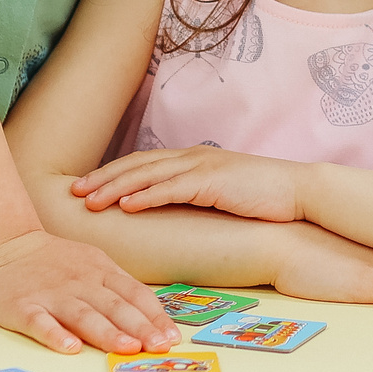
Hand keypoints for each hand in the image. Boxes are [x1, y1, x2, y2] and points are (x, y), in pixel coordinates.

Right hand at [0, 229, 181, 355]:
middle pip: (115, 306)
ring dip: (107, 332)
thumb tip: (152, 319)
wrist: (4, 246)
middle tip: (159, 347)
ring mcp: (51, 295)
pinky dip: (55, 334)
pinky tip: (69, 347)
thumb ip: (118, 289)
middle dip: (140, 328)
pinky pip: (40, 322)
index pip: (135, 294)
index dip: (155, 316)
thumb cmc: (55, 263)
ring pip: (83, 315)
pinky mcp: (22, 307)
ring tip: (127, 348)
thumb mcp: (93, 265)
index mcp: (101, 272)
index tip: (172, 338)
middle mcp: (80, 283)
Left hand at [73, 146, 305, 221]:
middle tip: (73, 191)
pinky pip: (172, 188)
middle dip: (102, 178)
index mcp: (193, 160)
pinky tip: (126, 206)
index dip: (112, 173)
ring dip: (115, 187)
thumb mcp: (222, 193)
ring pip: (148, 174)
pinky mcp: (213, 182)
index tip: (85, 186)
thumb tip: (172, 213)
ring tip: (89, 200)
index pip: (143, 163)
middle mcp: (193, 158)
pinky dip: (146, 195)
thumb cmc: (263, 197)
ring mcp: (203, 167)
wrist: (299, 191)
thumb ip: (196, 195)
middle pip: (137, 164)